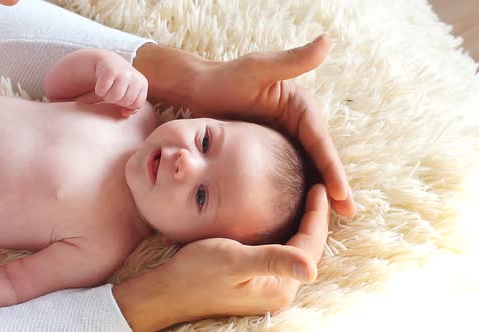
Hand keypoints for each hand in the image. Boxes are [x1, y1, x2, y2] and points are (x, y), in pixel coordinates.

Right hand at [75, 52, 147, 116]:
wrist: (108, 61)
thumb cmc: (120, 80)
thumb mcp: (130, 91)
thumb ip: (132, 106)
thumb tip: (125, 114)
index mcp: (143, 83)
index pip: (136, 105)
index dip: (127, 105)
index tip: (122, 97)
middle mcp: (135, 78)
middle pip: (125, 102)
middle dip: (116, 100)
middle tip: (113, 91)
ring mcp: (123, 73)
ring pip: (114, 98)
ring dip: (107, 96)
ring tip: (108, 88)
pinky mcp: (110, 71)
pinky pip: (102, 91)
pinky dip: (99, 90)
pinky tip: (101, 83)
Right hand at [114, 184, 329, 330]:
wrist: (168, 291)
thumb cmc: (196, 273)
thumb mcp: (234, 260)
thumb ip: (272, 261)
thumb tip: (311, 270)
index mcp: (279, 287)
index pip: (310, 245)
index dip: (317, 215)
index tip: (320, 186)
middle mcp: (279, 291)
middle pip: (308, 248)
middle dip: (315, 218)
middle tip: (318, 187)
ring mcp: (268, 288)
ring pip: (296, 250)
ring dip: (302, 224)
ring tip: (306, 198)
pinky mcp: (256, 282)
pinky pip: (281, 253)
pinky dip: (287, 232)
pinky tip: (282, 218)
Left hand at [191, 35, 354, 216]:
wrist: (198, 93)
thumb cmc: (224, 79)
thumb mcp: (258, 69)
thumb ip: (291, 61)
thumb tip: (327, 41)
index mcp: (302, 108)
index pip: (321, 142)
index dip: (332, 169)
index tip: (340, 194)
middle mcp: (299, 125)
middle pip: (319, 160)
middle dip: (334, 187)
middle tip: (347, 214)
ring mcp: (286, 140)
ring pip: (307, 170)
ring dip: (318, 194)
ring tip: (329, 222)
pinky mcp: (271, 152)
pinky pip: (287, 174)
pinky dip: (297, 192)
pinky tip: (299, 213)